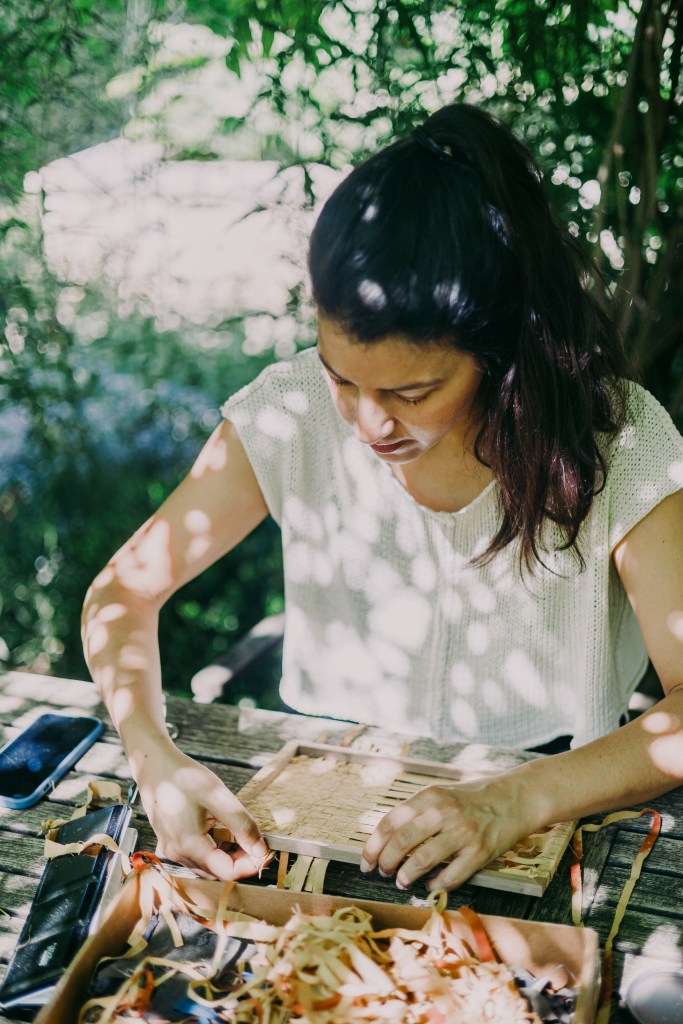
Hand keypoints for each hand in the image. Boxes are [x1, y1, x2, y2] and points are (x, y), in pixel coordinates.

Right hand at [135, 741, 268, 880]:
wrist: (154, 765)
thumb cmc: (184, 777)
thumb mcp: (218, 796)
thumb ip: (241, 824)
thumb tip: (261, 849)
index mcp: (189, 846)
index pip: (228, 872)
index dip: (251, 864)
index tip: (267, 849)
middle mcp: (178, 854)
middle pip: (218, 871)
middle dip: (242, 860)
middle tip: (259, 840)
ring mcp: (172, 850)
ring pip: (208, 865)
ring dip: (229, 855)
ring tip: (244, 834)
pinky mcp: (170, 843)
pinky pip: (197, 856)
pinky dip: (215, 849)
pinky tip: (223, 831)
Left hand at [360, 777, 531, 891]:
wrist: (514, 799)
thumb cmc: (471, 800)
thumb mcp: (441, 795)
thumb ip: (416, 813)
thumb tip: (384, 841)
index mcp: (430, 796)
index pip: (391, 822)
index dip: (374, 845)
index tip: (366, 862)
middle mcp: (444, 812)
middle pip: (402, 842)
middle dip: (386, 862)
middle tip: (383, 873)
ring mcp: (463, 832)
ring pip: (422, 860)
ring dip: (406, 876)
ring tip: (402, 881)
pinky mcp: (480, 851)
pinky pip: (451, 876)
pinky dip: (436, 885)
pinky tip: (431, 885)